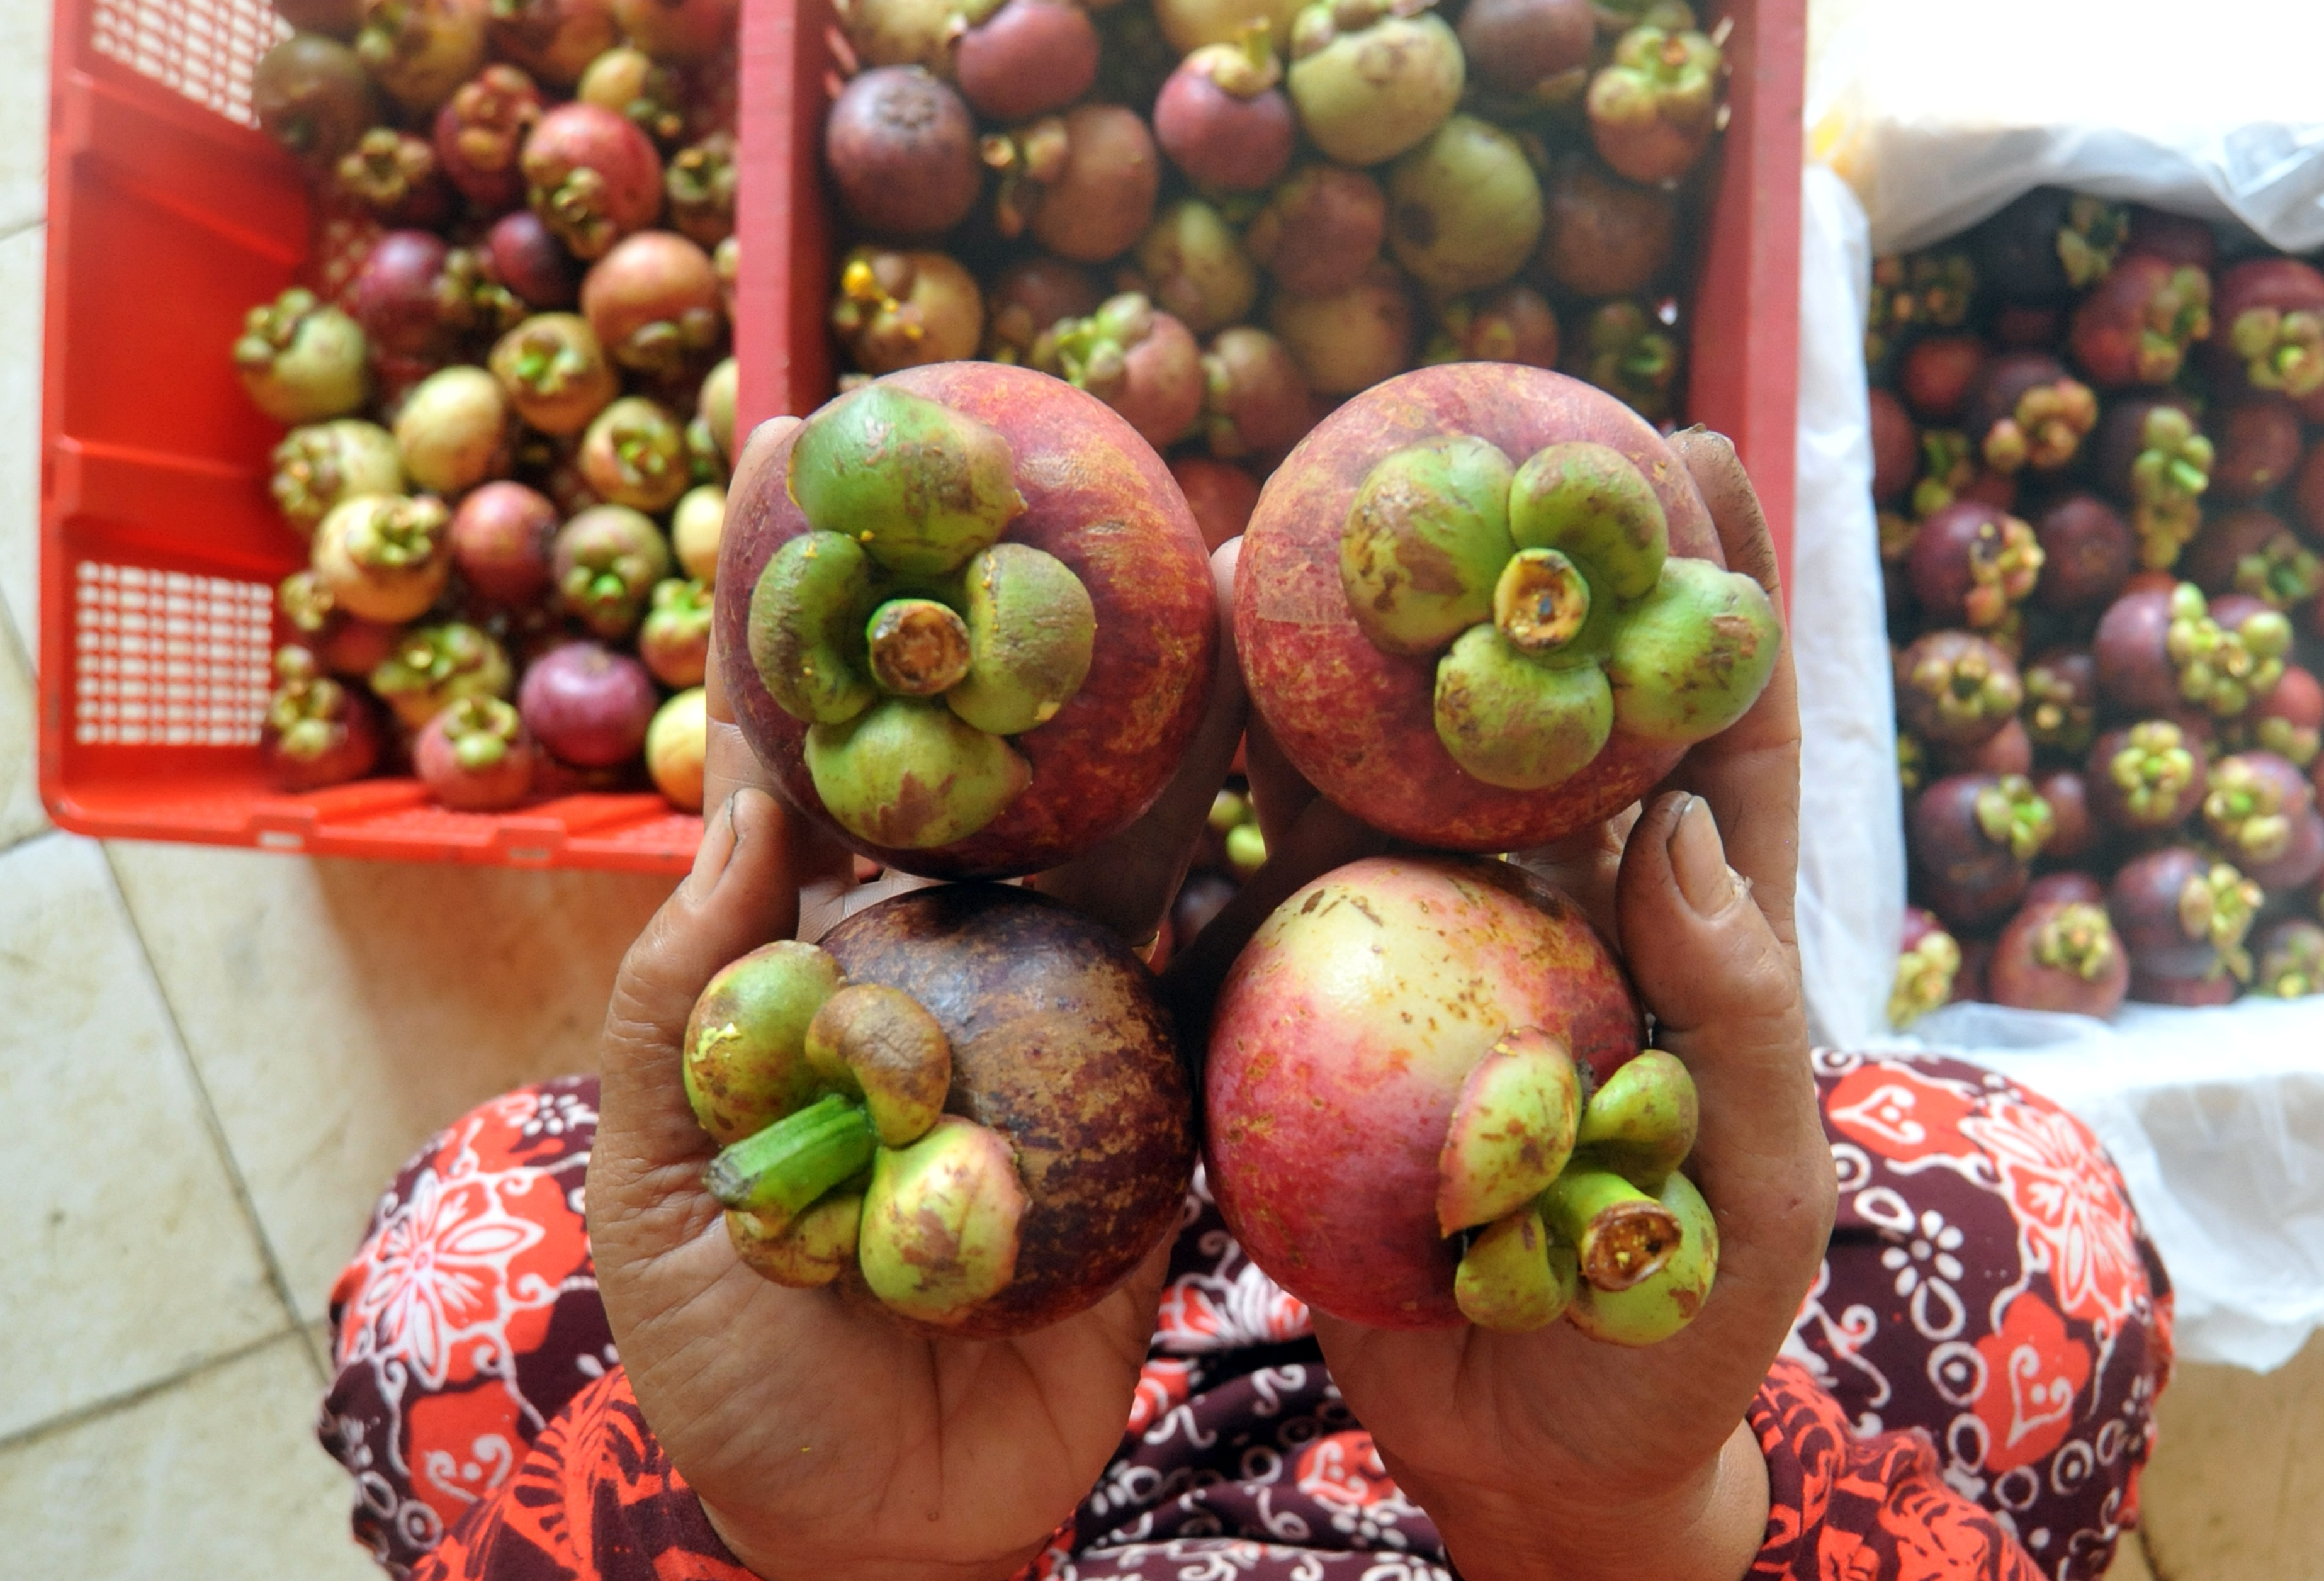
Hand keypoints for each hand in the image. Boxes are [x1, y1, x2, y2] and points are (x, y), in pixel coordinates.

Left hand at [587, 415, 1247, 1580]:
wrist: (883, 1534)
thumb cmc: (739, 1377)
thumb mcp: (663, 1193)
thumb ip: (689, 1007)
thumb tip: (745, 796)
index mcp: (805, 965)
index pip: (792, 746)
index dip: (788, 599)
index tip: (794, 442)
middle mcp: (944, 962)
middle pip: (985, 753)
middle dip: (1011, 597)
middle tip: (1056, 442)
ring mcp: (1064, 1023)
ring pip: (1125, 834)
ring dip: (1169, 704)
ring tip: (1224, 560)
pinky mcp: (1166, 1105)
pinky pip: (1221, 975)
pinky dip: (1267, 872)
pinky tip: (1321, 768)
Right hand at [1184, 431, 1831, 1580]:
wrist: (1529, 1463)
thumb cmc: (1676, 1342)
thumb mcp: (1754, 1193)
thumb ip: (1742, 1022)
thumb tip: (1688, 832)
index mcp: (1690, 938)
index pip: (1713, 736)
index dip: (1709, 592)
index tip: (1689, 447)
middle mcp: (1561, 916)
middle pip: (1535, 717)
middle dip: (1507, 574)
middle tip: (1463, 428)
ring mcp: (1439, 958)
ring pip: (1391, 778)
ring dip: (1348, 658)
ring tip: (1297, 529)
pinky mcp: (1329, 1017)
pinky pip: (1281, 887)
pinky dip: (1244, 792)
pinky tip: (1199, 700)